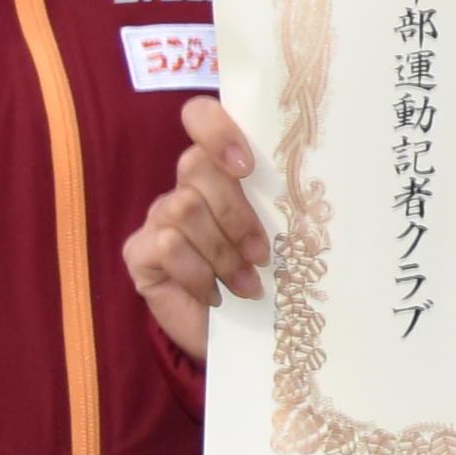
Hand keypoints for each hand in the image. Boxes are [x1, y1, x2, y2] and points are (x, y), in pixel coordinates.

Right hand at [126, 98, 268, 361]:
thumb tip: (316, 184)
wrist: (240, 338)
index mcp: (221, 170)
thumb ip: (281, 203)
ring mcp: (158, 217)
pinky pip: (165, 245)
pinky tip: (216, 295)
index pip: (200, 116)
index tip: (246, 166)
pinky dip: (197, 273)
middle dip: (235, 214)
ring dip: (222, 252)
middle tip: (262, 254)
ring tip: (246, 284)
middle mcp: (184, 186)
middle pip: (196, 167)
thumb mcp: (281, 237)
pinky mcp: (139, 252)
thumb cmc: (266, 278)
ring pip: (183, 209)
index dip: (217, 130)